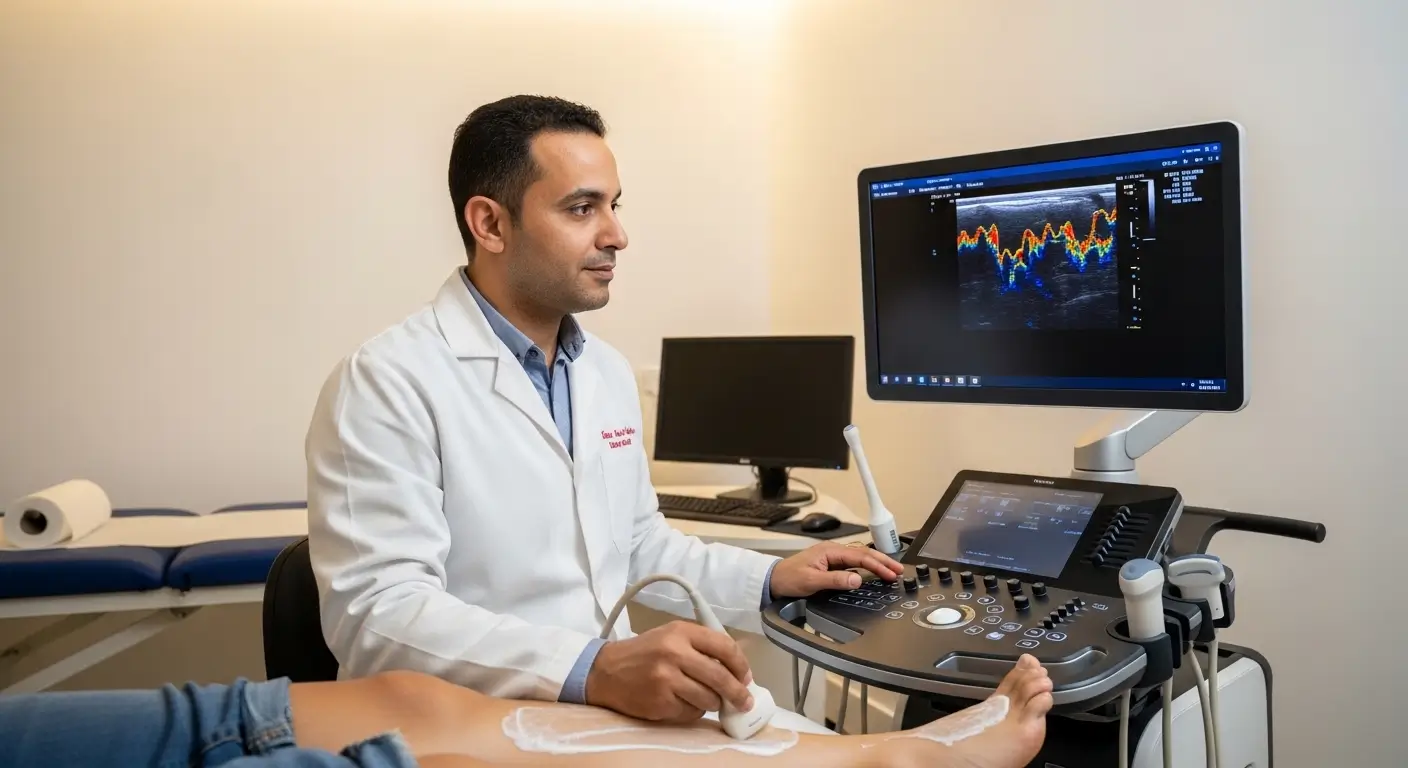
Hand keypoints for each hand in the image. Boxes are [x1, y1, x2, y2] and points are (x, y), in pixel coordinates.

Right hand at [584, 620, 754, 723]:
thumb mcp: (671, 636)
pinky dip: (693, 710)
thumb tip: (738, 666)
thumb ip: (702, 646)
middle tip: (744, 701)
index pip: (724, 647)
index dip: (741, 665)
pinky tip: (681, 702)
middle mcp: (674, 653)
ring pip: (709, 699)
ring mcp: (667, 679)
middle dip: (738, 693)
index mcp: (681, 632)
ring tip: (704, 698)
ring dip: (712, 702)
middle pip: (720, 677)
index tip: (747, 677)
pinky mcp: (660, 702)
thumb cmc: (644, 652)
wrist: (606, 671)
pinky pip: (691, 712)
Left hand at [768, 541, 903, 597]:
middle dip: (882, 561)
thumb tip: (857, 580)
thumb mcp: (811, 582)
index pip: (860, 556)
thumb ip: (835, 580)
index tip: (891, 574)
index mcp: (830, 551)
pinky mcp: (830, 565)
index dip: (877, 565)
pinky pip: (852, 564)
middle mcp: (833, 551)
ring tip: (891, 571)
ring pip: (859, 558)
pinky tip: (873, 573)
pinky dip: (865, 568)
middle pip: (863, 554)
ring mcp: (832, 558)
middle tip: (899, 570)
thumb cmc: (789, 578)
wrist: (773, 580)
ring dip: (876, 564)